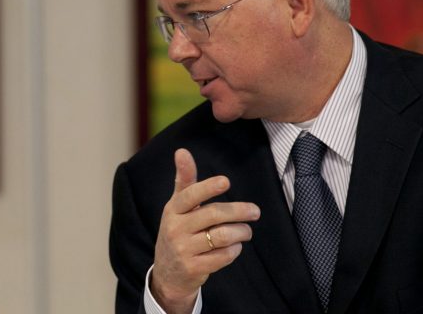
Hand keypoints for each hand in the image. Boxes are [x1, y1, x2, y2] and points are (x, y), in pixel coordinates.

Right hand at [151, 149, 259, 313]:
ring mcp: (183, 249)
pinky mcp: (194, 268)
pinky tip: (235, 247)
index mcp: (172, 209)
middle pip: (213, 215)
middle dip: (238, 211)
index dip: (207, 188)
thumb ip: (184, 180)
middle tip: (255, 211)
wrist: (167, 272)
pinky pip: (223, 256)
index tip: (225, 182)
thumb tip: (181, 151)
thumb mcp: (177, 206)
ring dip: (241, 232)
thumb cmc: (178, 231)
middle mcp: (175, 228)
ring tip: (246, 231)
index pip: (190, 195)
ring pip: (222, 236)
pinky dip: (234, 250)